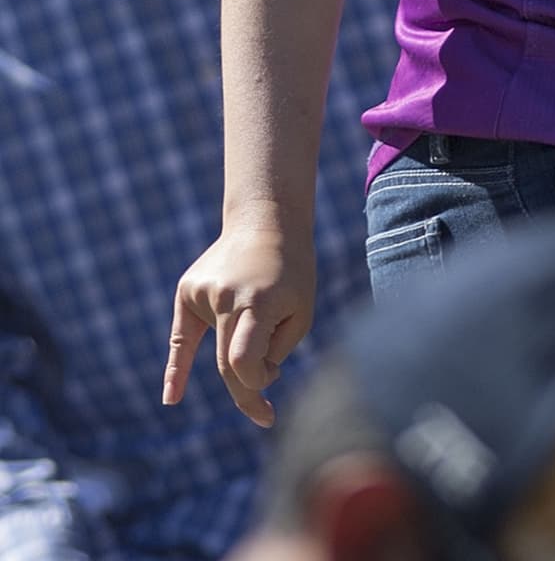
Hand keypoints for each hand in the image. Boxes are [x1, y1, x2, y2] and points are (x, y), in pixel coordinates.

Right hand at [164, 216, 315, 425]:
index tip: (271, 396)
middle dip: (247, 390)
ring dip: (238, 359)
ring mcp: (202, 291)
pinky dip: (178, 366)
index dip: (256, 387)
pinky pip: (182, 336)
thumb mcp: (301, 310)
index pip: (243, 362)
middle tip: (266, 414)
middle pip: (227, 363)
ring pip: (217, 349)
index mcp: (256, 301)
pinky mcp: (188, 289)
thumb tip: (249, 382)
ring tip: (264, 327)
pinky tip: (172, 398)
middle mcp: (224, 296)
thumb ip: (275, 350)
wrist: (267, 221)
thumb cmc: (292, 271)